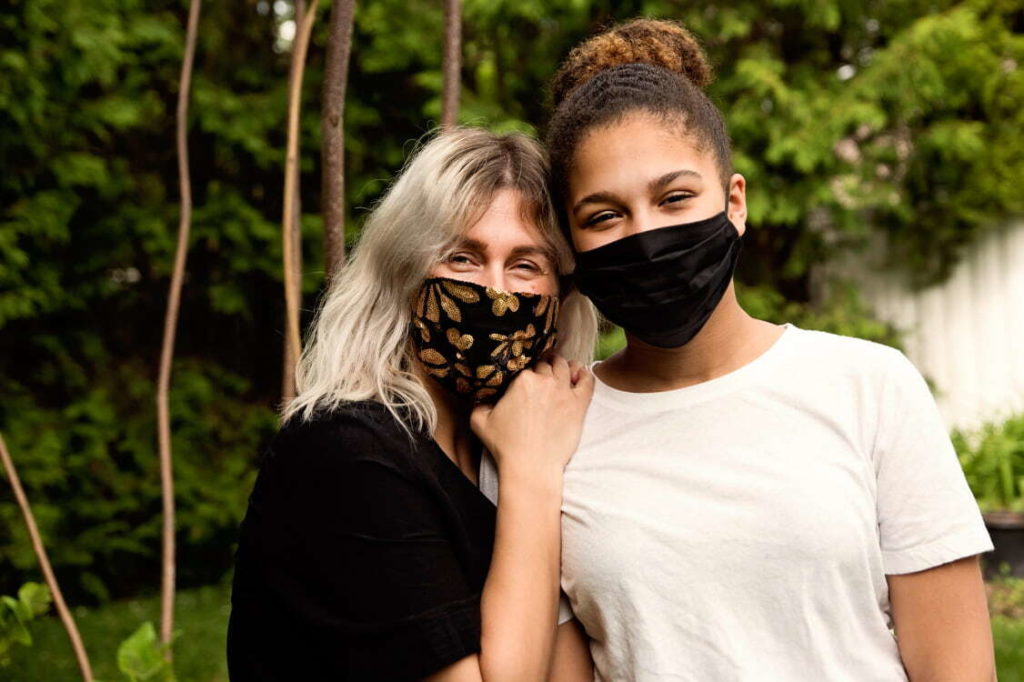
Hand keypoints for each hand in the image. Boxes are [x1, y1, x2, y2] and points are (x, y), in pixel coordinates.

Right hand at [470, 356, 593, 484]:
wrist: (531, 466)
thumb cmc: (506, 446)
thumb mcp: (479, 421)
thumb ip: (479, 403)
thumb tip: (482, 396)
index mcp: (522, 380)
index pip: (527, 366)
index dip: (526, 372)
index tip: (526, 380)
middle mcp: (545, 381)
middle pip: (546, 365)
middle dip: (544, 368)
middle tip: (542, 376)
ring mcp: (564, 392)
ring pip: (565, 368)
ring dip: (562, 366)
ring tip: (562, 371)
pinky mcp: (579, 405)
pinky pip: (587, 381)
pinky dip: (585, 374)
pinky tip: (581, 375)